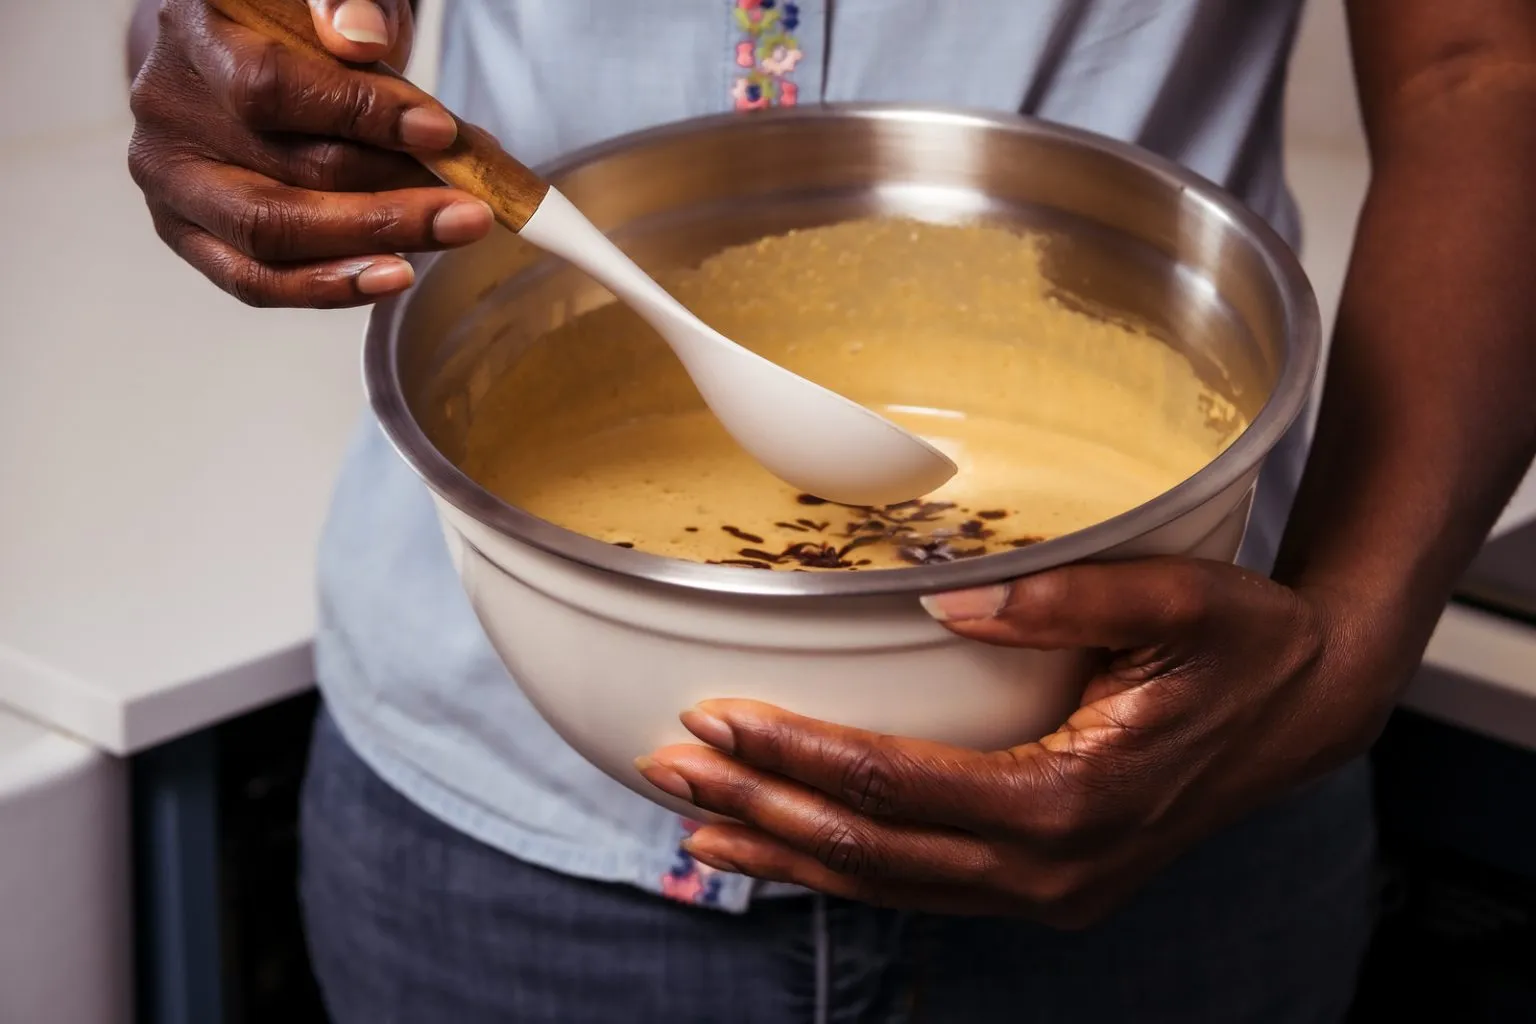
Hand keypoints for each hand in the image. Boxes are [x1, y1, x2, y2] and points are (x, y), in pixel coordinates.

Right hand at [128, 0, 491, 306]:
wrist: (249, 49)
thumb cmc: (299, 21)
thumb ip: (346, 0)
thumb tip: (362, 37)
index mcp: (193, 33)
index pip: (269, 88)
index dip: (360, 114)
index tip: (440, 133)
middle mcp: (169, 110)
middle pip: (280, 177)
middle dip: (390, 196)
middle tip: (470, 207)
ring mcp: (172, 180)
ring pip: (270, 236)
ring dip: (372, 243)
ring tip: (450, 233)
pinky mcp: (189, 233)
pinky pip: (256, 281)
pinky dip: (332, 285)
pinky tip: (395, 273)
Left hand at [638, 557, 1417, 926]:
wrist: (1305, 712)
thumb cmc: (1243, 646)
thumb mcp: (1177, 602)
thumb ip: (1066, 599)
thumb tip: (948, 595)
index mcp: (1075, 797)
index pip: (901, 783)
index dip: (801, 753)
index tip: (718, 717)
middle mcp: (1053, 869)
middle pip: (874, 848)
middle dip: (763, 809)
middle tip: (670, 770)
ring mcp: (1048, 891)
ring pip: (888, 885)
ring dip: (787, 854)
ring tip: (695, 822)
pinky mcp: (1043, 887)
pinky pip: (921, 888)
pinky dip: (842, 871)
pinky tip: (785, 850)